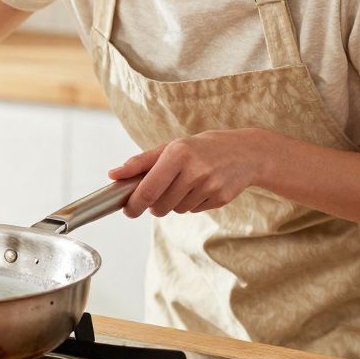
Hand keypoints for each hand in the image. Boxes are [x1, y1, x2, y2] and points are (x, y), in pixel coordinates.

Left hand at [108, 129, 269, 216]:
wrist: (246, 152)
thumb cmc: (200, 148)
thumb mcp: (170, 147)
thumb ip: (140, 163)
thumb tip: (113, 175)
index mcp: (178, 153)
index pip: (148, 190)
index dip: (134, 205)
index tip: (127, 210)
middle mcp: (195, 170)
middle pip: (160, 206)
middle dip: (154, 204)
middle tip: (161, 191)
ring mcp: (210, 186)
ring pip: (176, 210)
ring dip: (174, 202)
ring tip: (186, 183)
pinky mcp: (220, 199)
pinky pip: (193, 210)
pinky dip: (191, 203)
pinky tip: (201, 187)